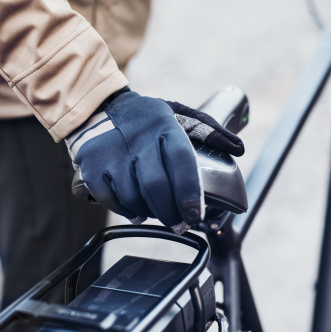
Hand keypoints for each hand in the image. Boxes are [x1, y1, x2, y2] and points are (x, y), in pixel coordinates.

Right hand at [66, 87, 243, 233]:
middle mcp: (136, 140)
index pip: (180, 160)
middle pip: (155, 186)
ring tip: (158, 211)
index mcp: (163, 125)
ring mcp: (111, 154)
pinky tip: (137, 209)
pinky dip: (127, 210)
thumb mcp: (179, 114)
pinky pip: (111, 201)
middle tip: (181, 223)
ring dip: (149, 212)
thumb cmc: (147, 118)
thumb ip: (210, 130)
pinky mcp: (92, 168)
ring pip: (133, 197)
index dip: (189, 191)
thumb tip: (238, 149)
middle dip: (171, 212)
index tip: (195, 214)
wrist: (99, 108)